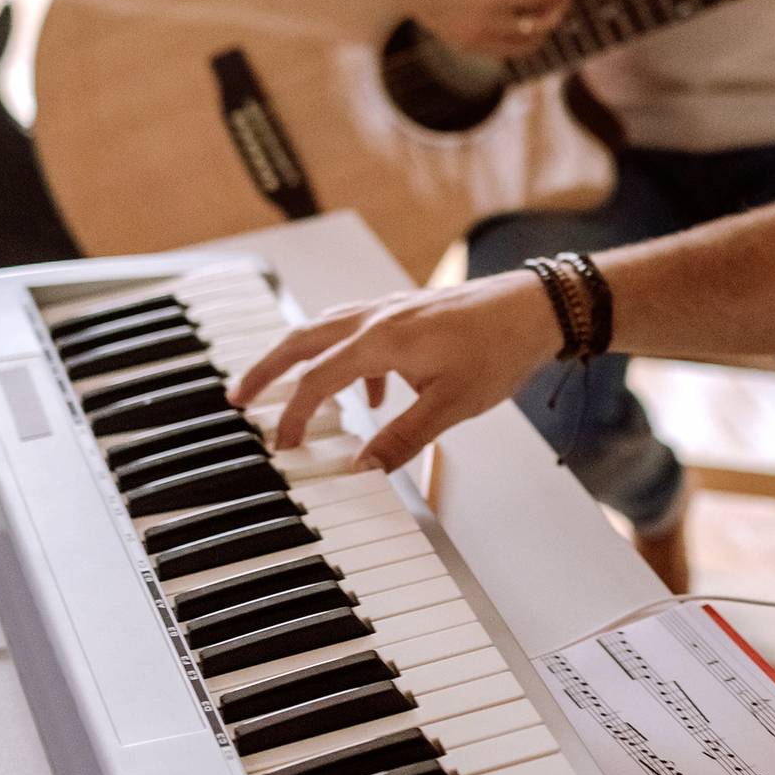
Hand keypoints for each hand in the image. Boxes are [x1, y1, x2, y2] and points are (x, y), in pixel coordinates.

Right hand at [229, 273, 557, 468]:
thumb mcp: (452, 405)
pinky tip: (371, 390)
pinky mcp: (408, 311)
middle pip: (302, 340)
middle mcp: (376, 317)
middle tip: (238, 394)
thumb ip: (402, 437)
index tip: (281, 444)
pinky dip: (346, 358)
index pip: (317, 380)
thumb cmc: (500, 348)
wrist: (536, 307)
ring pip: (326, 329)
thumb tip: (362, 467)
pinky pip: (359, 331)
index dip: (292, 415)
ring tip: (288, 388)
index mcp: (380, 340)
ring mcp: (391, 309)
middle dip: (266, 368)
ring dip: (300, 358)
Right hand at [392, 0, 568, 57]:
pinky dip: (520, 40)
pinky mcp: (467, 47)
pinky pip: (505, 51)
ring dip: (542, 29)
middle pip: (540, 25)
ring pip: (526, 46)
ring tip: (546, 9)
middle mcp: (486, 24)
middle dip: (557, 8)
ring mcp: (476, 40)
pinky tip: (523, 21)